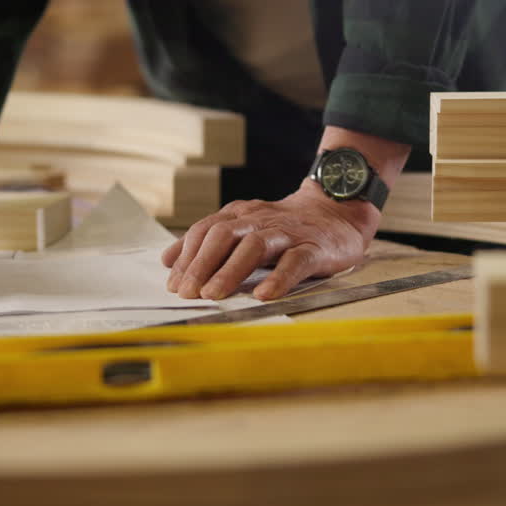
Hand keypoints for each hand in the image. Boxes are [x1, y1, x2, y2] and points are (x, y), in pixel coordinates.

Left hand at [161, 180, 381, 301]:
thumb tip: (168, 260)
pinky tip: (264, 295)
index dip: (186, 256)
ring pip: (255, 246)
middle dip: (201, 265)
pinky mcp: (314, 248)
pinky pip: (295, 261)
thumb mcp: (243, 228)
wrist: (337, 210)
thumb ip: (208, 242)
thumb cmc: (285, 226)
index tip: (173, 284)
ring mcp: (287, 233)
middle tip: (187, 293)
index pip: (205, 231)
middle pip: (223, 235)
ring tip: (213, 295)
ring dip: (230, 271)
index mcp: (240, 215)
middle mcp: (260, 220)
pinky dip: (278, 278)